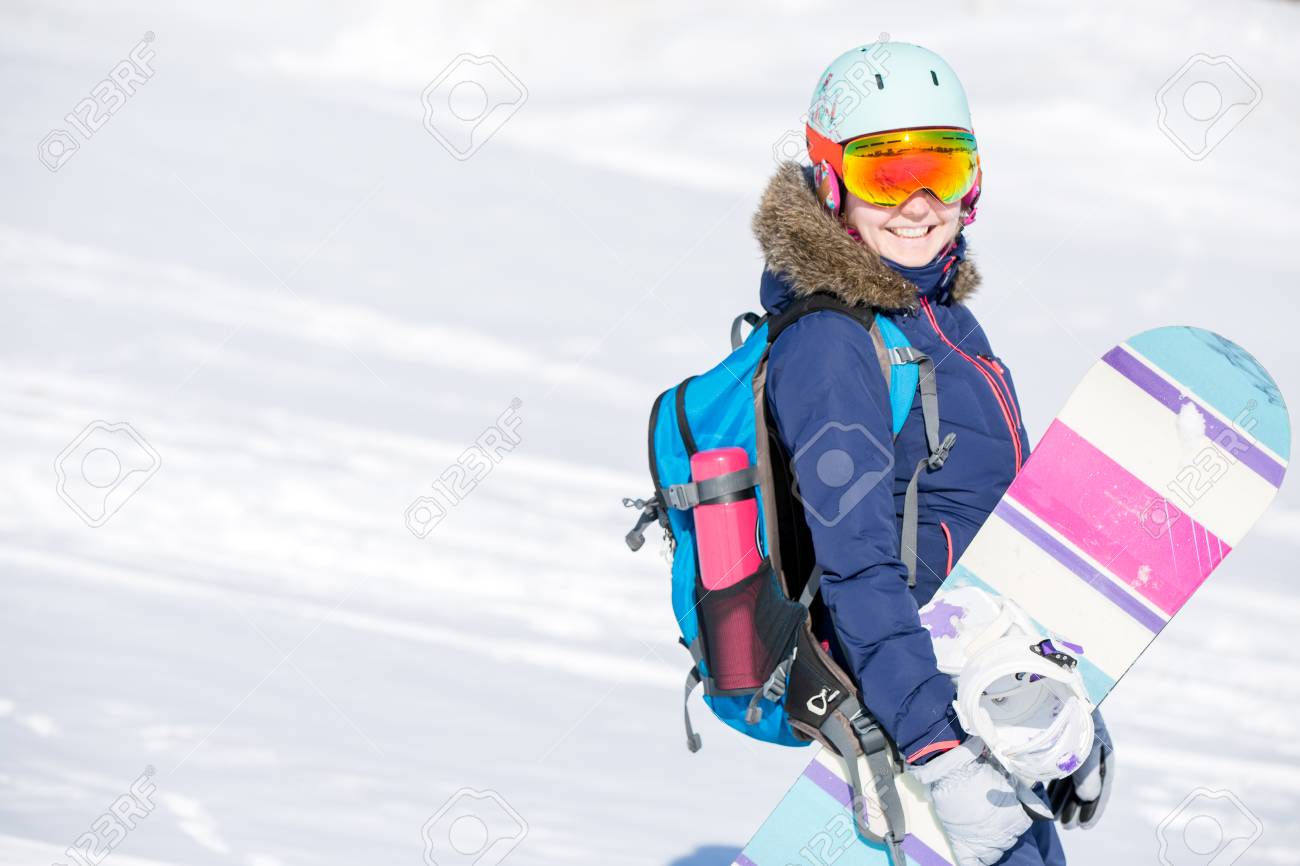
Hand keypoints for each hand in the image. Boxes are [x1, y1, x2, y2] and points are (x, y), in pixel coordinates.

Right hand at [910, 737, 1030, 865]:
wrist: (951, 769)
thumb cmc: (981, 770)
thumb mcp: (1009, 779)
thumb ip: (1028, 798)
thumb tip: (1046, 814)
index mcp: (1015, 820)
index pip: (1022, 826)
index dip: (1014, 817)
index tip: (1006, 809)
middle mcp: (1002, 835)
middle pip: (1009, 841)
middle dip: (1003, 830)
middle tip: (990, 816)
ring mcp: (981, 843)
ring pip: (994, 854)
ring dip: (991, 845)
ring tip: (982, 831)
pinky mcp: (962, 844)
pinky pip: (970, 864)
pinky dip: (975, 864)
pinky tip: (977, 860)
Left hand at [1047, 709, 1113, 829]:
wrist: (1056, 682)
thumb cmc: (1073, 715)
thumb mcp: (1082, 745)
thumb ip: (1087, 773)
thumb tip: (1088, 797)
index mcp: (1103, 750)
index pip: (1101, 786)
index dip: (1094, 808)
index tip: (1085, 827)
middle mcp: (1091, 748)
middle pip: (1086, 784)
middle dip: (1077, 807)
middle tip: (1068, 827)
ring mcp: (1075, 743)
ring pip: (1071, 776)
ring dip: (1065, 798)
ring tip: (1057, 819)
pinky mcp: (1058, 738)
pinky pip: (1059, 766)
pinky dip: (1054, 782)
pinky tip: (1047, 797)